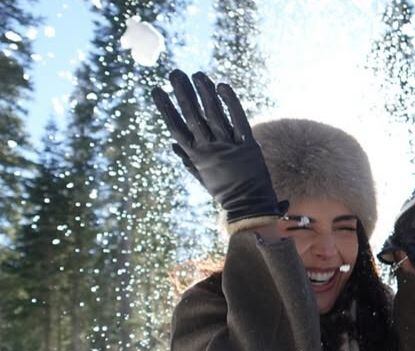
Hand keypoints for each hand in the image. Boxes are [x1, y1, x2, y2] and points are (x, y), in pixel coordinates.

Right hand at [150, 69, 288, 223]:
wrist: (250, 206)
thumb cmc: (225, 191)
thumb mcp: (204, 177)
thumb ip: (188, 160)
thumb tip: (172, 145)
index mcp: (196, 157)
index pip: (176, 128)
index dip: (166, 108)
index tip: (156, 90)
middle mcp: (211, 149)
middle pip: (193, 116)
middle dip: (183, 93)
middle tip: (174, 73)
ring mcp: (230, 147)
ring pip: (214, 114)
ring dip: (204, 92)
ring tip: (196, 74)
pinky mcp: (248, 146)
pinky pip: (238, 119)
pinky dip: (230, 102)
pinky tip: (222, 86)